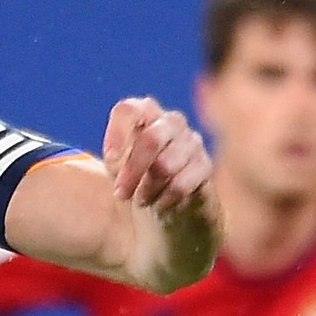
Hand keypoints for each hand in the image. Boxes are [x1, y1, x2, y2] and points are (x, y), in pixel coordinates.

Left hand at [104, 96, 213, 219]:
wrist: (172, 205)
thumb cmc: (140, 177)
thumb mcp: (118, 167)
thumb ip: (115, 157)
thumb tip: (116, 158)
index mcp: (145, 113)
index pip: (128, 110)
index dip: (117, 133)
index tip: (110, 159)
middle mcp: (171, 121)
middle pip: (150, 140)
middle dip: (132, 171)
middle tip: (120, 194)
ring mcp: (191, 141)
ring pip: (165, 166)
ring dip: (147, 189)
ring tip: (141, 200)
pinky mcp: (205, 165)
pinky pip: (181, 184)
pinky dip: (165, 199)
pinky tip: (160, 204)